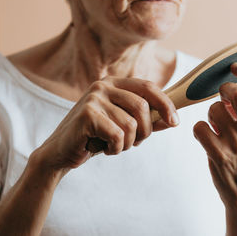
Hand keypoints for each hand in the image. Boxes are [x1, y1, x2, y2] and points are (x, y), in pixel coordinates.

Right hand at [36, 76, 178, 170]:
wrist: (61, 152)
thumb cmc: (95, 138)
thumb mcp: (124, 127)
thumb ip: (147, 122)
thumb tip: (173, 120)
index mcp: (114, 84)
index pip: (148, 87)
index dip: (166, 104)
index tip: (175, 122)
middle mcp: (103, 86)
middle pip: (143, 107)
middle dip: (144, 131)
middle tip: (132, 143)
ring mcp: (94, 98)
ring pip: (131, 124)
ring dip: (127, 143)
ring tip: (113, 145)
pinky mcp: (87, 114)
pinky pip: (118, 135)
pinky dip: (115, 148)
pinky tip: (103, 148)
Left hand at [193, 62, 236, 234]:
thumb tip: (232, 92)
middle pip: (236, 93)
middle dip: (225, 89)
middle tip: (223, 96)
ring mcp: (236, 144)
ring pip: (214, 109)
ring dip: (211, 114)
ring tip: (217, 127)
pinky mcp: (217, 154)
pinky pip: (199, 126)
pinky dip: (199, 129)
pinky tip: (207, 137)